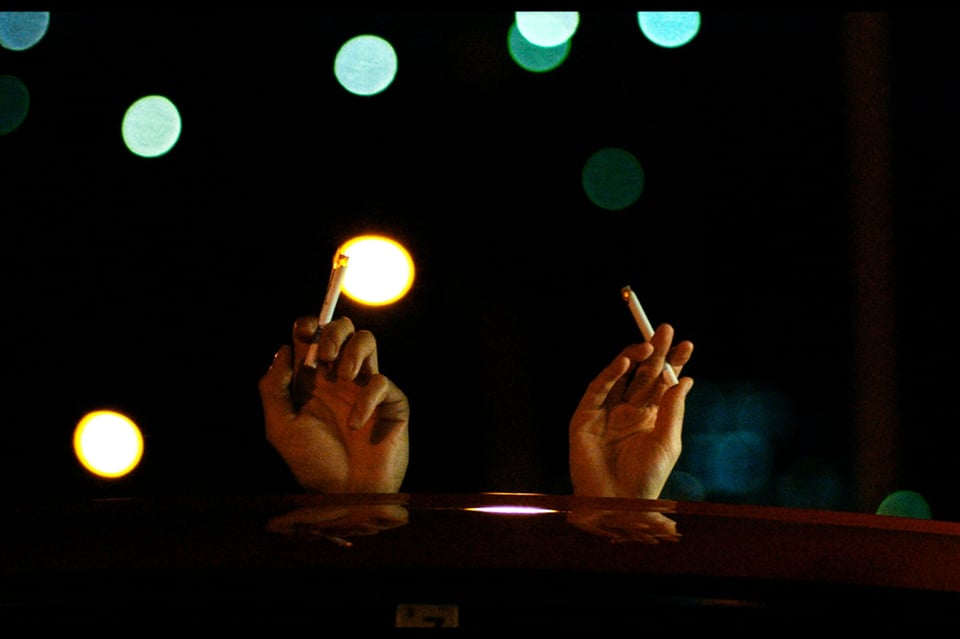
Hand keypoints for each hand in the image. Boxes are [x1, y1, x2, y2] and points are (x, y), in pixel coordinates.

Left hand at [259, 316, 409, 492]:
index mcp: (313, 381)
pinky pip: (382, 383)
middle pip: (343, 329)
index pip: (313, 337)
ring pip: (367, 340)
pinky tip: (356, 423)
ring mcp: (366, 388)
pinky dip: (366, 399)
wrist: (345, 496)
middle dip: (332, 332)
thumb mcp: (280, 427)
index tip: (303, 334)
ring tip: (341, 376)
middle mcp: (340, 379)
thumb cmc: (313, 465)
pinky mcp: (391, 403)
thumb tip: (283, 350)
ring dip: (352, 350)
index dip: (308, 325)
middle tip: (323, 357)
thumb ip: (274, 388)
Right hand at [569, 323, 692, 498]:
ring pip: (620, 376)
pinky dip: (610, 373)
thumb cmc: (646, 478)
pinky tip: (625, 361)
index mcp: (650, 417)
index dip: (673, 363)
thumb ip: (672, 409)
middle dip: (655, 351)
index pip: (662, 382)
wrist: (619, 502)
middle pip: (642, 373)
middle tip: (666, 329)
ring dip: (634, 357)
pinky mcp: (586, 416)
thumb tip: (685, 379)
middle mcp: (628, 410)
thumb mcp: (667, 441)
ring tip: (648, 344)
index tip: (687, 345)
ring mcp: (606, 412)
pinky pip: (598, 389)